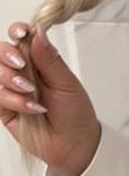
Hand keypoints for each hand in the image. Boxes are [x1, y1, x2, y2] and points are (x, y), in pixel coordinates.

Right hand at [1, 21, 101, 175]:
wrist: (73, 144)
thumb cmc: (75, 113)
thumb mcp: (66, 83)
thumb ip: (49, 58)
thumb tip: (38, 32)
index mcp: (40, 59)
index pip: (21, 37)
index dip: (17, 32)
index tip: (20, 33)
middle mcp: (24, 71)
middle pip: (1, 51)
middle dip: (7, 55)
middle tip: (21, 65)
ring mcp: (12, 88)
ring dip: (11, 80)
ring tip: (31, 92)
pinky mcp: (5, 107)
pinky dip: (14, 100)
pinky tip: (31, 108)